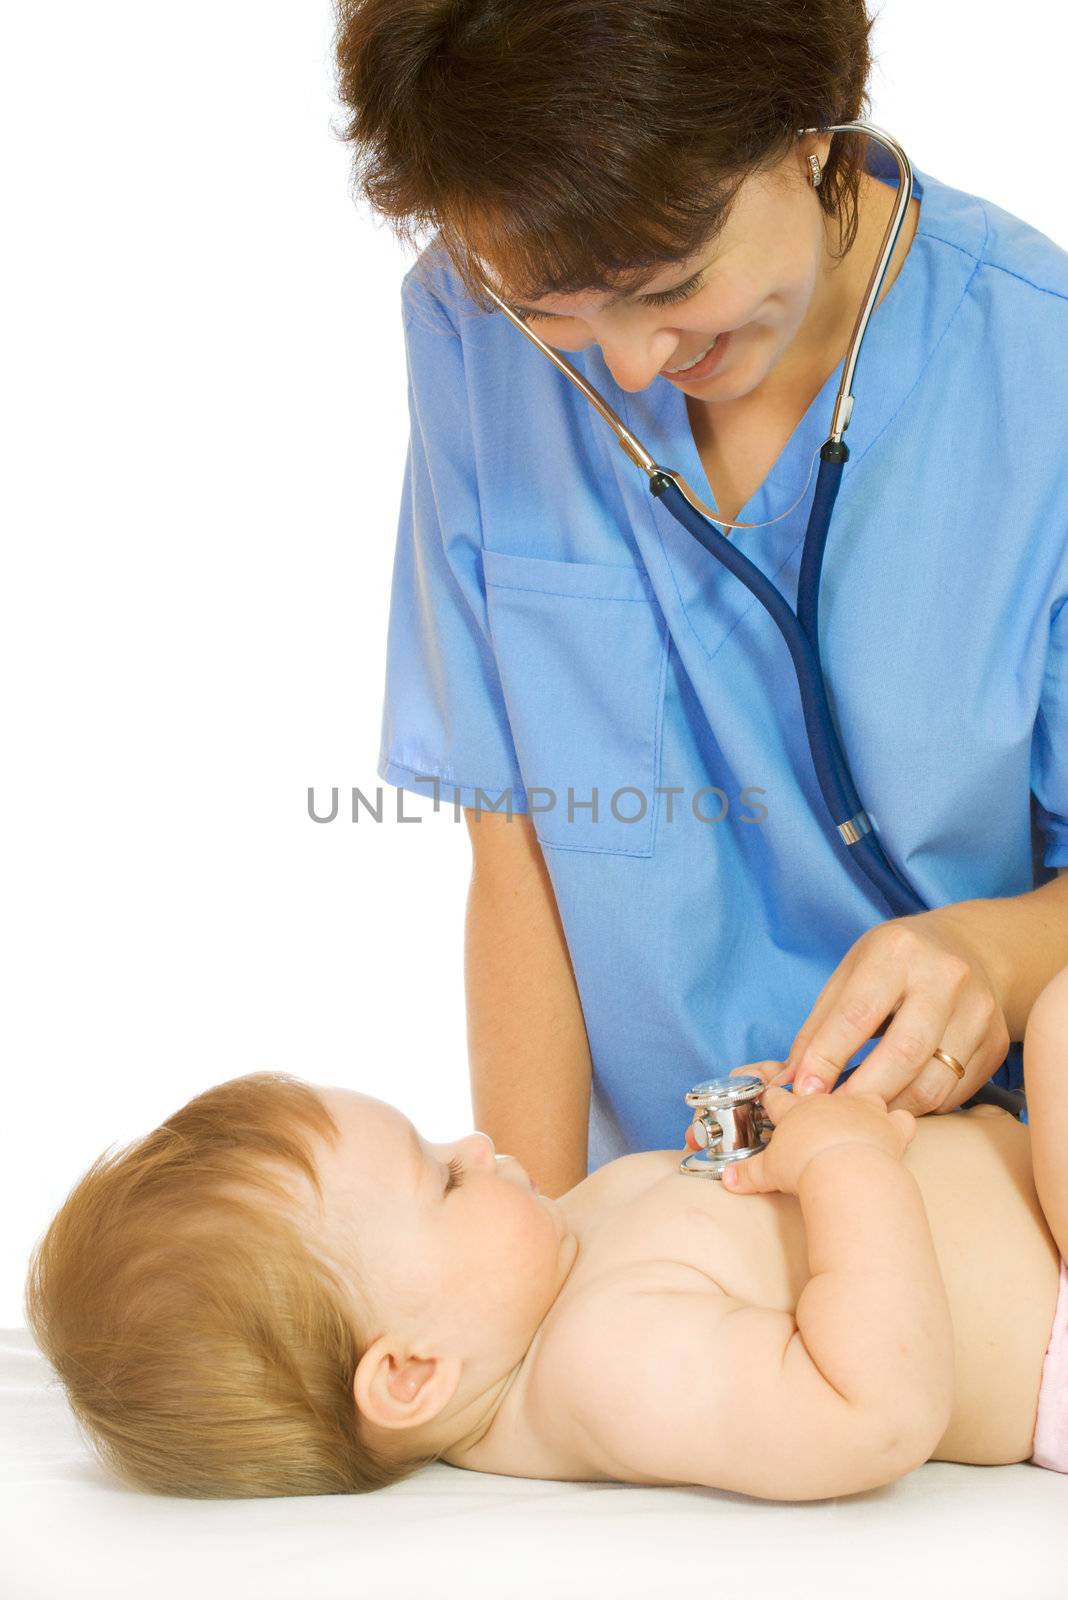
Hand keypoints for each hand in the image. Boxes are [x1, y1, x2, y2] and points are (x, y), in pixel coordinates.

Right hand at [721, 1084, 915, 1197]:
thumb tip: (727, 1180)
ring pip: (867, 1094)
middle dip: (820, 1095)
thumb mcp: (769, 1173)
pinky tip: (896, 1134)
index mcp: (797, 1109)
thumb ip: (748, 1173)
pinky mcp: (891, 1126)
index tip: (770, 1098)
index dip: (773, 1097)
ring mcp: (863, 1110)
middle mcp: (831, 1101)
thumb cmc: (805, 1167)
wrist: (847, 1172)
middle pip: (826, 1088)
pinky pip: (902, 1118)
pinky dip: (900, 1126)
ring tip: (861, 1118)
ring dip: (865, 1104)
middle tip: (817, 1111)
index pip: (780, 1096)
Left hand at [766, 913, 1011, 1116]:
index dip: (826, 1059)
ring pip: (932, 1083)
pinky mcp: (996, 1042)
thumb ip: (817, 1028)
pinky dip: (920, 1107)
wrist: (967, 949)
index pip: (856, 1015)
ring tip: (862, 1113)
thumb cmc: (894, 965)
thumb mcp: (848, 976)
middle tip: (832, 1115)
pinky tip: (897, 1102)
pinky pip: (954, 1093)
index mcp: (897, 951)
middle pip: (903, 1054)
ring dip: (890, 1108)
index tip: (803, 1092)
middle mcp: (945, 977)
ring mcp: (978, 1011)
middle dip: (861, 1093)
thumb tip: (786, 1081)